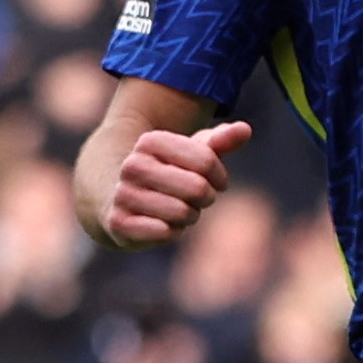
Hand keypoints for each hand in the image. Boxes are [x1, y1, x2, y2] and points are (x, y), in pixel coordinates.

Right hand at [98, 119, 249, 246]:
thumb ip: (221, 141)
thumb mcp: (194, 154)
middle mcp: (132, 165)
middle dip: (204, 198)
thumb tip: (245, 129)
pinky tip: (162, 224)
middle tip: (195, 199)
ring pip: (182, 213)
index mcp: (150, 141)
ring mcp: (122, 194)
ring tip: (177, 210)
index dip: (218, 176)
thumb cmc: (168, 173)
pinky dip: (172, 232)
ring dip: (188, 217)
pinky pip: (164, 232)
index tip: (213, 180)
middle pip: (197, 188)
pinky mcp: (118, 222)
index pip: (206, 160)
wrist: (117, 198)